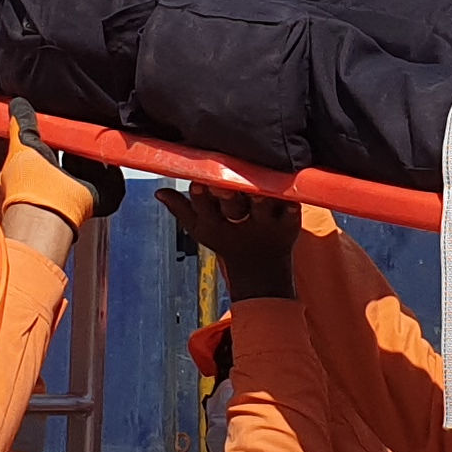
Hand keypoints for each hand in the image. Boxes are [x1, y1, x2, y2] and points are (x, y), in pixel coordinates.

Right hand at [157, 185, 297, 300]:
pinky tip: (291, 197)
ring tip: (257, 189)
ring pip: (263, 208)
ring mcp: (266, 224)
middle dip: (227, 197)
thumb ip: (181, 209)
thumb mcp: (200, 228)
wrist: (261, 268)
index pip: (204, 210)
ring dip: (260, 200)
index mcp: (216, 223)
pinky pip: (292, 213)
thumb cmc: (227, 240)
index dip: (200, 199)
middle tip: (224, 183)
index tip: (197, 184)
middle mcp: (240, 223)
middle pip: (232, 208)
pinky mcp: (290, 223)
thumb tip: (159, 191)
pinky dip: (292, 207)